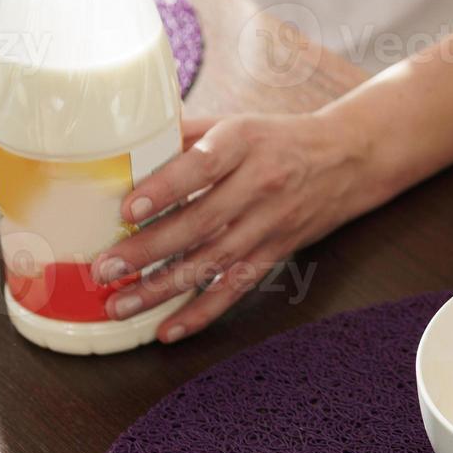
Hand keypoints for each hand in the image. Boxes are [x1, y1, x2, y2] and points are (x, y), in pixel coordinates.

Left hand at [90, 112, 373, 343]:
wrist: (347, 160)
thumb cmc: (279, 139)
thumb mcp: (238, 123)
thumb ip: (186, 135)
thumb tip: (124, 147)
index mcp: (244, 143)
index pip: (203, 166)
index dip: (166, 188)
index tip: (128, 208)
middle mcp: (260, 184)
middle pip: (202, 221)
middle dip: (150, 249)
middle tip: (106, 267)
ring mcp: (270, 222)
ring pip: (214, 262)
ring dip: (164, 287)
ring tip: (121, 304)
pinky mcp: (277, 252)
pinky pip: (237, 287)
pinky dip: (203, 312)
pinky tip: (169, 329)